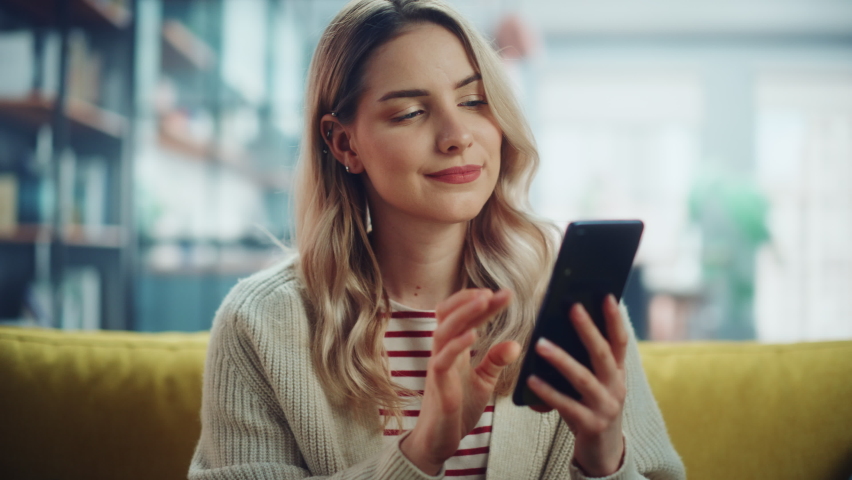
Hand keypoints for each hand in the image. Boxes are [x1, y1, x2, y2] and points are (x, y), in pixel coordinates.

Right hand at [400, 288, 520, 474]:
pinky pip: (443, 358)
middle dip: (471, 299)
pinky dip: (457, 344)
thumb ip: (495, 361)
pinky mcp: (437, 384)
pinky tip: (474, 335)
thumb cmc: (458, 408)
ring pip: (443, 330)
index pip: (465, 317)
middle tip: (497, 292)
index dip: (484, 304)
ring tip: (484, 300)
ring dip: (464, 313)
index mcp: (453, 349)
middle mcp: (442, 352)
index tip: (506, 294)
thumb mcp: (483, 381)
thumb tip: (514, 343)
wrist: (440, 440)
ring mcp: (438, 366)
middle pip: (448, 314)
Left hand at [526, 294, 627, 476]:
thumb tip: (557, 326)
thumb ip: (583, 360)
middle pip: (602, 353)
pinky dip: (549, 392)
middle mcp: (616, 387)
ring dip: (561, 359)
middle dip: (587, 329)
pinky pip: (567, 406)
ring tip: (540, 343)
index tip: (606, 294)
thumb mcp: (593, 382)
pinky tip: (531, 379)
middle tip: (571, 306)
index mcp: (617, 372)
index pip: (619, 340)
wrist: (603, 452)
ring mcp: (606, 407)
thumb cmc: (590, 406)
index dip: (614, 318)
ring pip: (583, 378)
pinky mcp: (591, 426)